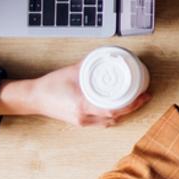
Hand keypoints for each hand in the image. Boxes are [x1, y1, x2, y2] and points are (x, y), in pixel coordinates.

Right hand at [0, 63, 150, 126]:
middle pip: (115, 117)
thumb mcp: (72, 71)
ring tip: (134, 100)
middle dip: (133, 108)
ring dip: (124, 112)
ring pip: (110, 122)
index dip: (132, 104)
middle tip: (144, 96)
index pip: (114, 109)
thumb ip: (89, 65)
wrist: (34, 98)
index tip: (143, 95)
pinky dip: (113, 116)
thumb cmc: (50, 85)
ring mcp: (82, 122)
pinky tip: (119, 107)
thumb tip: (107, 56)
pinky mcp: (81, 122)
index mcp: (82, 105)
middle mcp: (84, 117)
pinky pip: (102, 122)